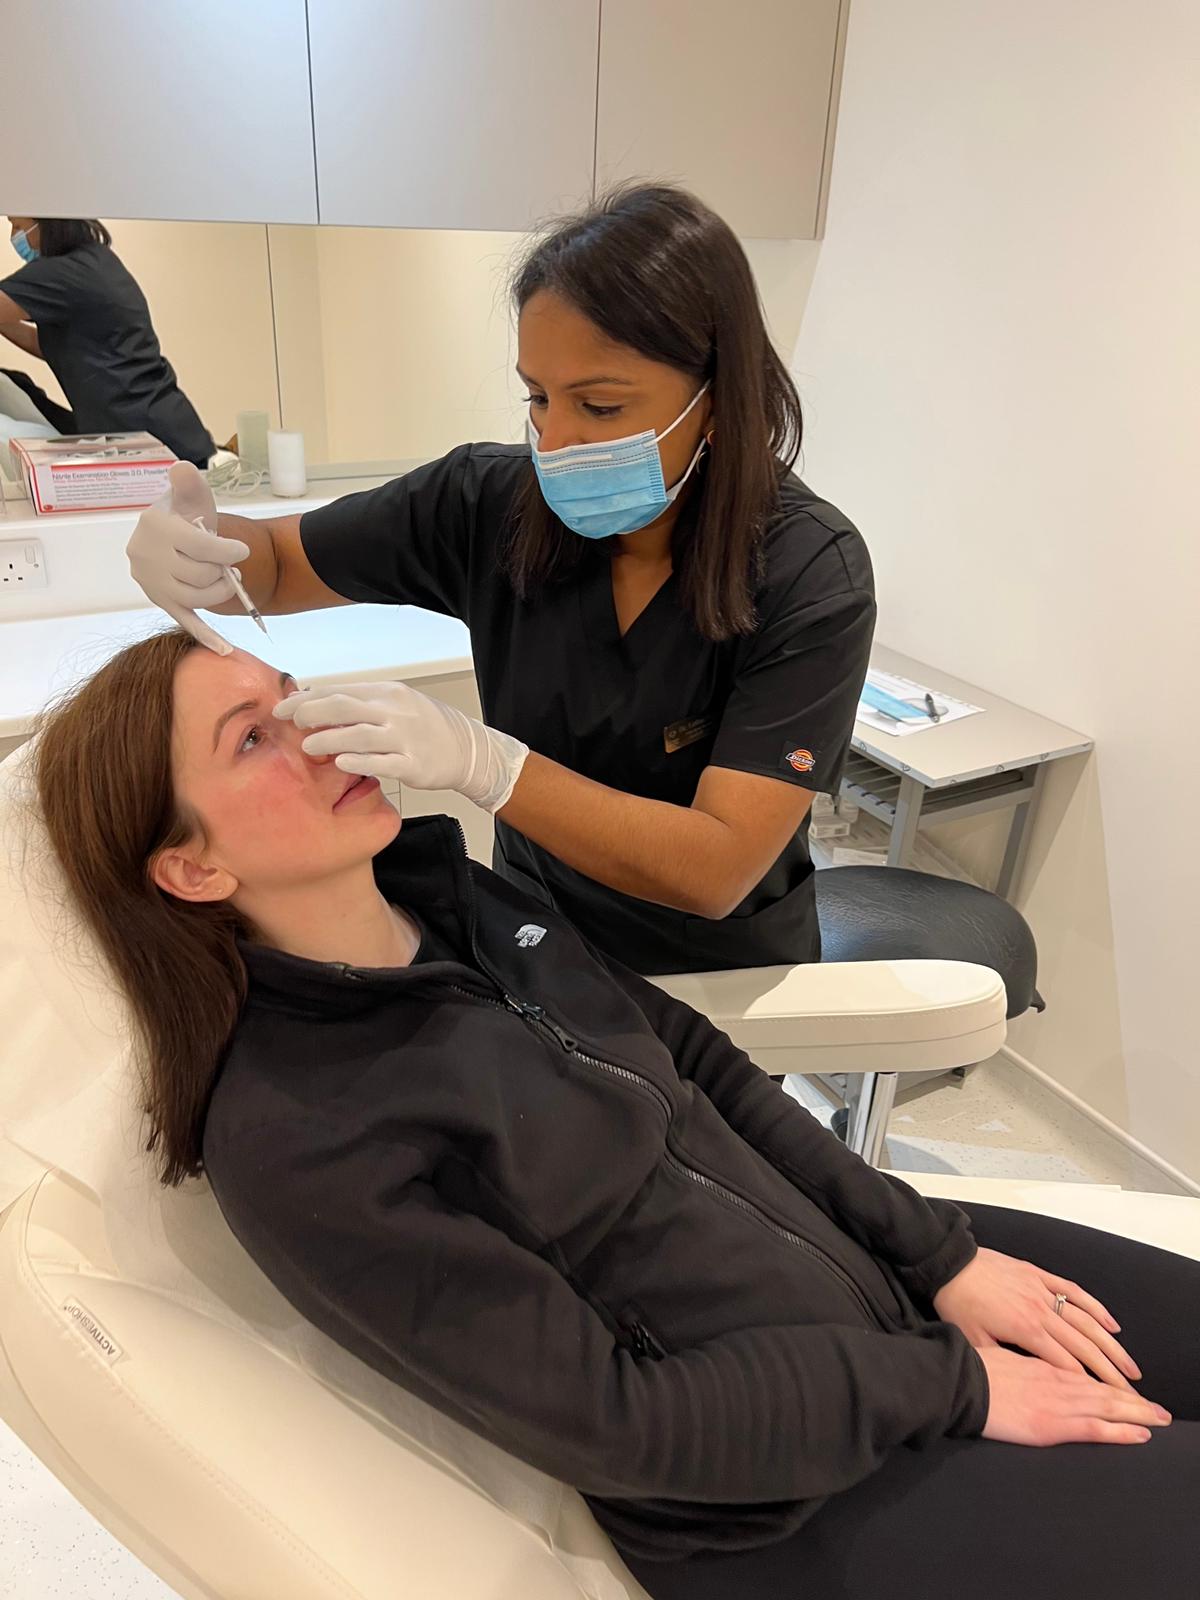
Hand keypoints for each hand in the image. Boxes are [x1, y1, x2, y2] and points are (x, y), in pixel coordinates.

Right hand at [126, 461, 249, 655]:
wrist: (174, 534)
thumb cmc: (188, 513)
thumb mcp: (190, 493)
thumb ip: (188, 481)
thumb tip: (182, 469)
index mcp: (155, 526)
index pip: (199, 546)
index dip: (227, 551)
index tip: (242, 551)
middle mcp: (145, 555)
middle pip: (198, 575)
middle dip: (222, 571)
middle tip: (231, 566)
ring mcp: (150, 582)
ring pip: (196, 598)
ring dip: (220, 592)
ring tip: (227, 579)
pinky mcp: (160, 601)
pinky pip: (184, 621)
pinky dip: (205, 636)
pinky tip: (225, 650)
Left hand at [274, 680, 528, 813]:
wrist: (467, 749)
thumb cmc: (426, 727)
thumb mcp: (396, 704)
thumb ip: (362, 704)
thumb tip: (317, 704)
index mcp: (387, 692)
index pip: (338, 691)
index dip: (306, 699)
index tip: (283, 708)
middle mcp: (394, 711)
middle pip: (343, 707)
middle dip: (310, 714)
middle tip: (289, 724)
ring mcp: (405, 738)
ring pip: (358, 735)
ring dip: (328, 739)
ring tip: (307, 746)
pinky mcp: (413, 765)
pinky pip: (381, 763)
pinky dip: (358, 761)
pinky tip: (341, 763)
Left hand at [934, 1246, 1140, 1389]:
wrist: (950, 1262)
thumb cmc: (958, 1304)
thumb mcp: (976, 1341)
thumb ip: (1005, 1361)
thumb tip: (1028, 1381)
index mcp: (1026, 1331)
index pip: (1066, 1365)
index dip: (1088, 1386)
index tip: (1108, 1404)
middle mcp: (1041, 1311)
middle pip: (1085, 1346)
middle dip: (1110, 1372)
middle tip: (1132, 1392)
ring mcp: (1043, 1291)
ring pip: (1087, 1321)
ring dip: (1111, 1345)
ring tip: (1131, 1366)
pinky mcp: (1040, 1275)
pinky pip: (1075, 1292)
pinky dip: (1096, 1308)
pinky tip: (1112, 1324)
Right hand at [978, 1346, 1170, 1446]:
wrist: (957, 1381)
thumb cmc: (969, 1366)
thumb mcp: (995, 1354)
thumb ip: (1015, 1361)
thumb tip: (1022, 1367)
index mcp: (1043, 1362)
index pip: (1084, 1372)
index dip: (1108, 1380)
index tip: (1126, 1389)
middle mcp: (1058, 1378)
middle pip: (1103, 1388)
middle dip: (1133, 1398)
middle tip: (1159, 1409)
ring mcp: (1059, 1401)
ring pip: (1108, 1406)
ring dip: (1137, 1412)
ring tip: (1159, 1418)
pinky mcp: (1055, 1424)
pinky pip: (1097, 1428)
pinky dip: (1121, 1431)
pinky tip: (1140, 1434)